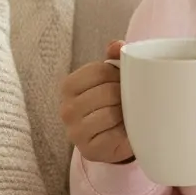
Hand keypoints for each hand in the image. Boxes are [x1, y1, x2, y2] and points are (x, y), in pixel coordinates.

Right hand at [59, 40, 133, 163]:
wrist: (111, 141)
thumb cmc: (110, 104)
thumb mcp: (110, 79)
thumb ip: (113, 58)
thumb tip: (118, 45)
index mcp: (69, 86)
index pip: (100, 71)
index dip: (119, 75)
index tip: (124, 82)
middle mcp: (66, 108)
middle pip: (107, 91)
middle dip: (124, 95)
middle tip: (129, 101)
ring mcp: (75, 131)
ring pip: (111, 113)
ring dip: (125, 113)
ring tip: (126, 115)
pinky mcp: (89, 149)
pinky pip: (115, 135)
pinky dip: (125, 132)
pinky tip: (124, 131)